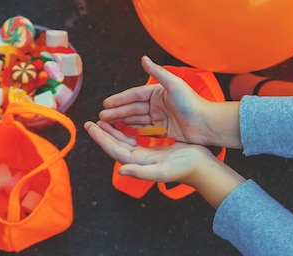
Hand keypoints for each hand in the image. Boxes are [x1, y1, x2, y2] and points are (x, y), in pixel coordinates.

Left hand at [85, 120, 213, 182]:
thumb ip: (141, 172)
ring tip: (102, 120)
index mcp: (138, 162)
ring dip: (112, 130)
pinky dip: (126, 130)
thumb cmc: (184, 169)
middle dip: (102, 133)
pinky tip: (122, 123)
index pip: (114, 149)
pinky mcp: (153, 148)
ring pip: (123, 140)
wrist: (202, 167)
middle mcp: (138, 158)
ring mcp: (145, 154)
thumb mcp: (163, 171)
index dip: (101, 138)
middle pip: (115, 144)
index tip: (90, 126)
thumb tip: (122, 170)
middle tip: (90, 122)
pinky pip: (134, 137)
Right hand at [97, 56, 242, 147]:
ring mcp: (159, 117)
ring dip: (122, 121)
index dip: (119, 99)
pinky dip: (132, 130)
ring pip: (136, 119)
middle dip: (116, 112)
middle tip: (102, 116)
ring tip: (107, 125)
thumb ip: (158, 72)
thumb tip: (143, 58)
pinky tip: (121, 133)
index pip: (134, 95)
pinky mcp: (163, 130)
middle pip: (132, 108)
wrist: (207, 124)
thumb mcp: (174, 84)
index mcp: (158, 92)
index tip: (105, 103)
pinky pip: (144, 130)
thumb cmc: (192, 103)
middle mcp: (157, 104)